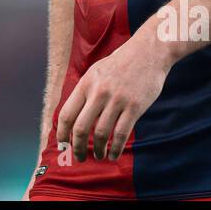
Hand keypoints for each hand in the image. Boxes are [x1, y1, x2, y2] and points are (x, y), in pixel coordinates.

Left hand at [55, 29, 171, 161]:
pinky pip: (121, 133)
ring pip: (101, 133)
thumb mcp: (96, 71)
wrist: (148, 52)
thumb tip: (73, 116)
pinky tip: (113, 154)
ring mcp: (117, 100)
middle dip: (77, 147)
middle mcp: (99, 92)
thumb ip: (85, 92)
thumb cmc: (120, 63)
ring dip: (98, 149)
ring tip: (99, 155)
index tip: (63, 145)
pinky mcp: (134, 106)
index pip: (67, 114)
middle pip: (81, 127)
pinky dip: (116, 148)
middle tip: (79, 157)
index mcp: (86, 83)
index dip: (62, 133)